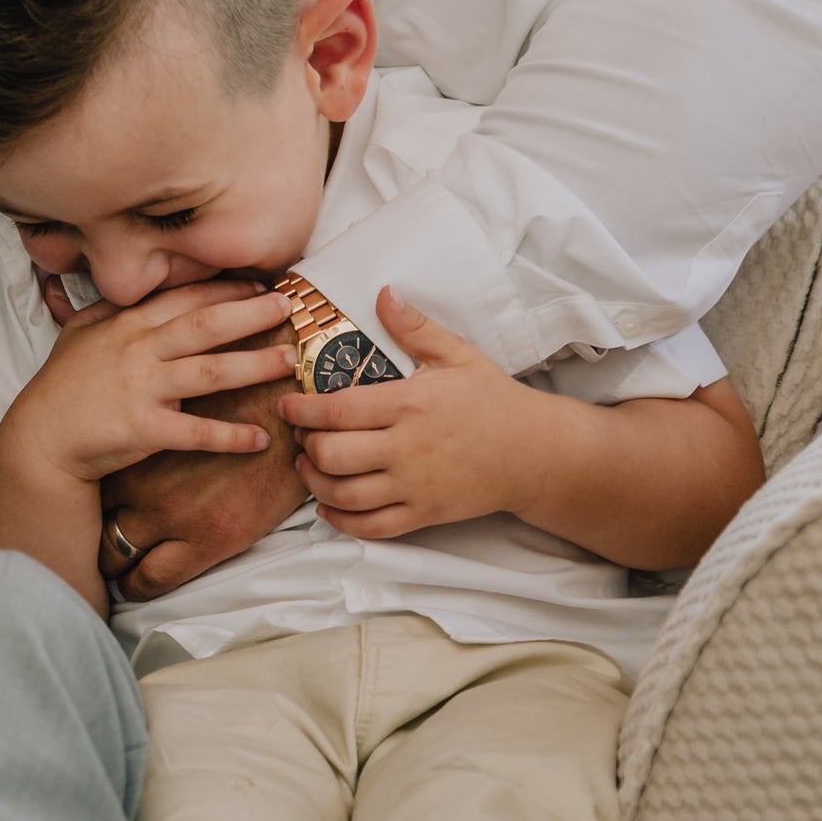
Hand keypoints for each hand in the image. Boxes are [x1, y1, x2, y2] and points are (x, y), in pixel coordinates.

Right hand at [0, 278, 294, 491]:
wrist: (41, 439)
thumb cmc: (61, 386)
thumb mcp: (79, 333)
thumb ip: (110, 310)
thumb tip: (134, 291)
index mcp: (127, 325)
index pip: (184, 298)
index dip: (225, 289)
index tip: (259, 284)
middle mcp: (139, 350)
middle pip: (206, 325)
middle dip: (250, 313)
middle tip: (288, 308)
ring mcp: (142, 389)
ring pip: (210, 372)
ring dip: (254, 365)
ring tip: (288, 361)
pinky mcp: (144, 429)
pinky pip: (196, 432)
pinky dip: (230, 436)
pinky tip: (260, 439)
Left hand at [99, 376, 309, 596]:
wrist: (291, 413)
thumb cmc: (241, 402)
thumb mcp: (184, 405)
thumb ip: (157, 426)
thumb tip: (140, 430)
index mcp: (135, 449)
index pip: (91, 488)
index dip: (86, 505)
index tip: (86, 515)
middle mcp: (142, 484)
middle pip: (96, 523)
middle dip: (92, 542)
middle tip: (92, 553)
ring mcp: (171, 516)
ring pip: (117, 557)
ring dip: (112, 570)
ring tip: (111, 578)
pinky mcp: (206, 540)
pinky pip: (154, 580)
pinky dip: (140, 588)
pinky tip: (138, 588)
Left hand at [279, 288, 540, 538]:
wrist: (537, 453)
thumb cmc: (493, 400)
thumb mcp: (458, 355)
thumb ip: (415, 327)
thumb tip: (382, 293)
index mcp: (409, 404)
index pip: (335, 410)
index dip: (298, 410)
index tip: (285, 405)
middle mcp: (407, 448)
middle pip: (331, 454)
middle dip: (304, 445)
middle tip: (300, 434)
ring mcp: (415, 486)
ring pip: (343, 494)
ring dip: (314, 481)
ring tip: (308, 464)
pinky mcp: (424, 516)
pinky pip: (370, 527)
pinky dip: (340, 520)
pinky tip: (328, 504)